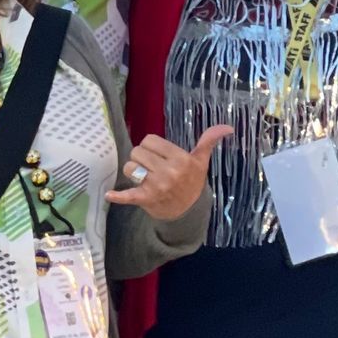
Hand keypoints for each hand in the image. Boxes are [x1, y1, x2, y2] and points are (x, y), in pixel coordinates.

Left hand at [107, 125, 232, 221]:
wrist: (188, 211)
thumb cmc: (192, 181)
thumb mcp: (201, 161)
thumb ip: (209, 141)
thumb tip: (227, 127)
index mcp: (180, 159)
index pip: (149, 140)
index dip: (150, 145)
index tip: (157, 154)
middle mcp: (168, 172)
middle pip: (137, 152)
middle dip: (141, 158)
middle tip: (150, 166)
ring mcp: (156, 186)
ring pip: (130, 168)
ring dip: (133, 171)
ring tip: (143, 177)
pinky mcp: (145, 199)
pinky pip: (127, 196)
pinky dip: (118, 196)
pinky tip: (109, 195)